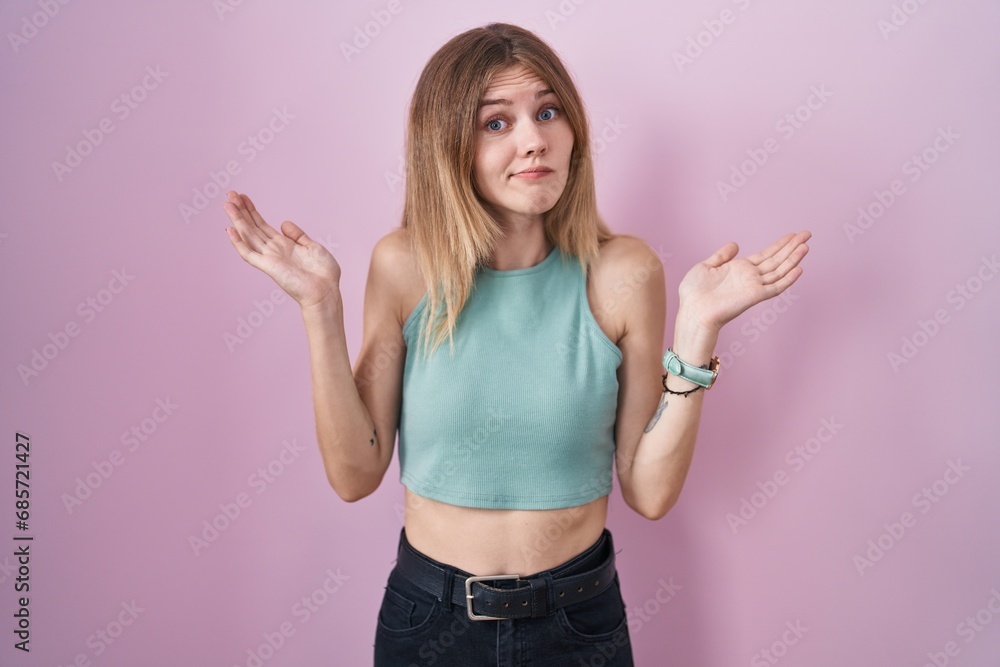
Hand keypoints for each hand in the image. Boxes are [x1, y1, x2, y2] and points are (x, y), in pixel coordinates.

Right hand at [223, 191, 340, 310]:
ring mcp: (269, 258)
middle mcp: (273, 250)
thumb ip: (298, 235)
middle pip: (252, 227)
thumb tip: (284, 223)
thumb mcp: (313, 246)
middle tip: (230, 194)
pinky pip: (249, 254)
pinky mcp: (268, 267)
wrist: (326, 291)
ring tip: (227, 204)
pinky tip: (230, 230)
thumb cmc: (323, 273)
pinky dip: (239, 243)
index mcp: (284, 245)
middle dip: (241, 211)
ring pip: (248, 235)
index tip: (243, 197)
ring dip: (237, 220)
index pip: (262, 225)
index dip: (252, 211)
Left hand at [677, 230, 810, 333]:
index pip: (765, 255)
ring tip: (806, 245)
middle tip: (807, 234)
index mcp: (739, 269)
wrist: (693, 310)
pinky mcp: (754, 296)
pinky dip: (788, 279)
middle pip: (776, 259)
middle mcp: (750, 277)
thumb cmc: (694, 293)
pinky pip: (775, 287)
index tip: (792, 235)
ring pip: (779, 270)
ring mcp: (754, 286)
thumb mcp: (706, 266)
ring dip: (793, 258)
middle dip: (792, 247)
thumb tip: (735, 244)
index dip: (779, 245)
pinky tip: (799, 269)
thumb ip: (722, 256)